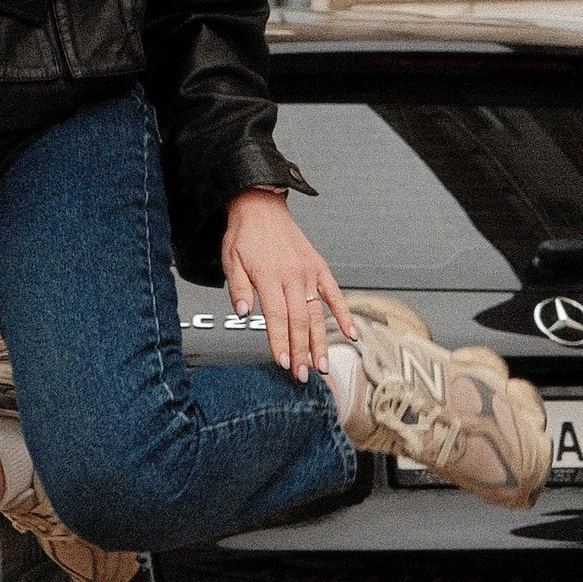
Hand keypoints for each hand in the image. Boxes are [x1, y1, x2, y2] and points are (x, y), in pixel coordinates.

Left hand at [221, 188, 352, 382]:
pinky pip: (335, 294)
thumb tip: (241, 312)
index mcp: (269, 276)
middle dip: (301, 351)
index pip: (276, 316)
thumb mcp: (231, 260)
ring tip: (322, 365)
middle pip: (299, 321)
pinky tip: (351, 333)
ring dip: (320, 341)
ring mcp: (308, 273)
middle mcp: (292, 275)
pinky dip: (344, 314)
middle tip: (301, 374)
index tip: (283, 362)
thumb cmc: (244, 234)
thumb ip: (238, 288)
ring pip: (317, 313)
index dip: (280, 341)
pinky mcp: (319, 268)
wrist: (261, 207)